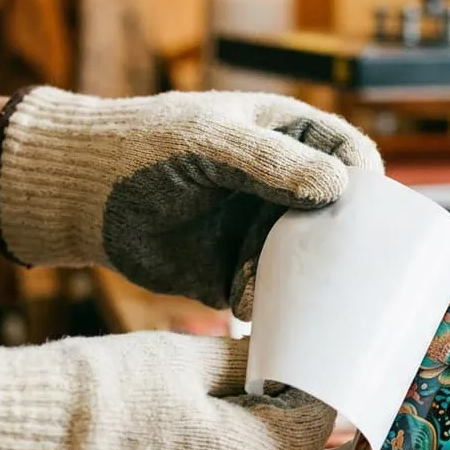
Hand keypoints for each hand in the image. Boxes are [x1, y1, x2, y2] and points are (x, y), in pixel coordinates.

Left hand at [0, 87, 382, 316]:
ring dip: (314, 280)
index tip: (372, 215)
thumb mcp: (209, 144)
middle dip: (348, 242)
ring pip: (308, 259)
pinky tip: (269, 313)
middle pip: (338, 215)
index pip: (348, 154)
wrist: (77, 194)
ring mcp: (259, 230)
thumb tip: (338, 186)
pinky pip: (269, 292)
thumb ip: (271, 163)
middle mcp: (281, 186)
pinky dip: (275, 305)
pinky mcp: (233, 271)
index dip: (368, 182)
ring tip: (313, 299)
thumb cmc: (142, 146)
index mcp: (284, 136)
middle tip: (354, 269)